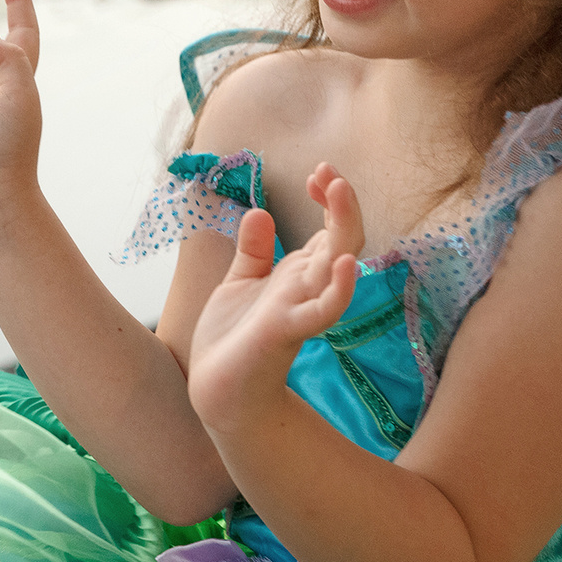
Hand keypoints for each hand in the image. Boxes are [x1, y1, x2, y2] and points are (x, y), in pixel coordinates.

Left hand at [187, 165, 365, 432]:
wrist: (217, 388)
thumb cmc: (234, 338)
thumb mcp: (241, 283)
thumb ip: (254, 251)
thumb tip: (260, 212)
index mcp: (299, 274)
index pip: (330, 228)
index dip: (329, 197)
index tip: (318, 172)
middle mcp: (308, 287)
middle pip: (343, 238)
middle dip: (341, 203)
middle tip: (330, 172)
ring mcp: (301, 307)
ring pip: (337, 264)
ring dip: (342, 226)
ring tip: (339, 190)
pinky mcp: (287, 330)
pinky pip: (323, 310)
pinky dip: (339, 289)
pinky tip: (344, 263)